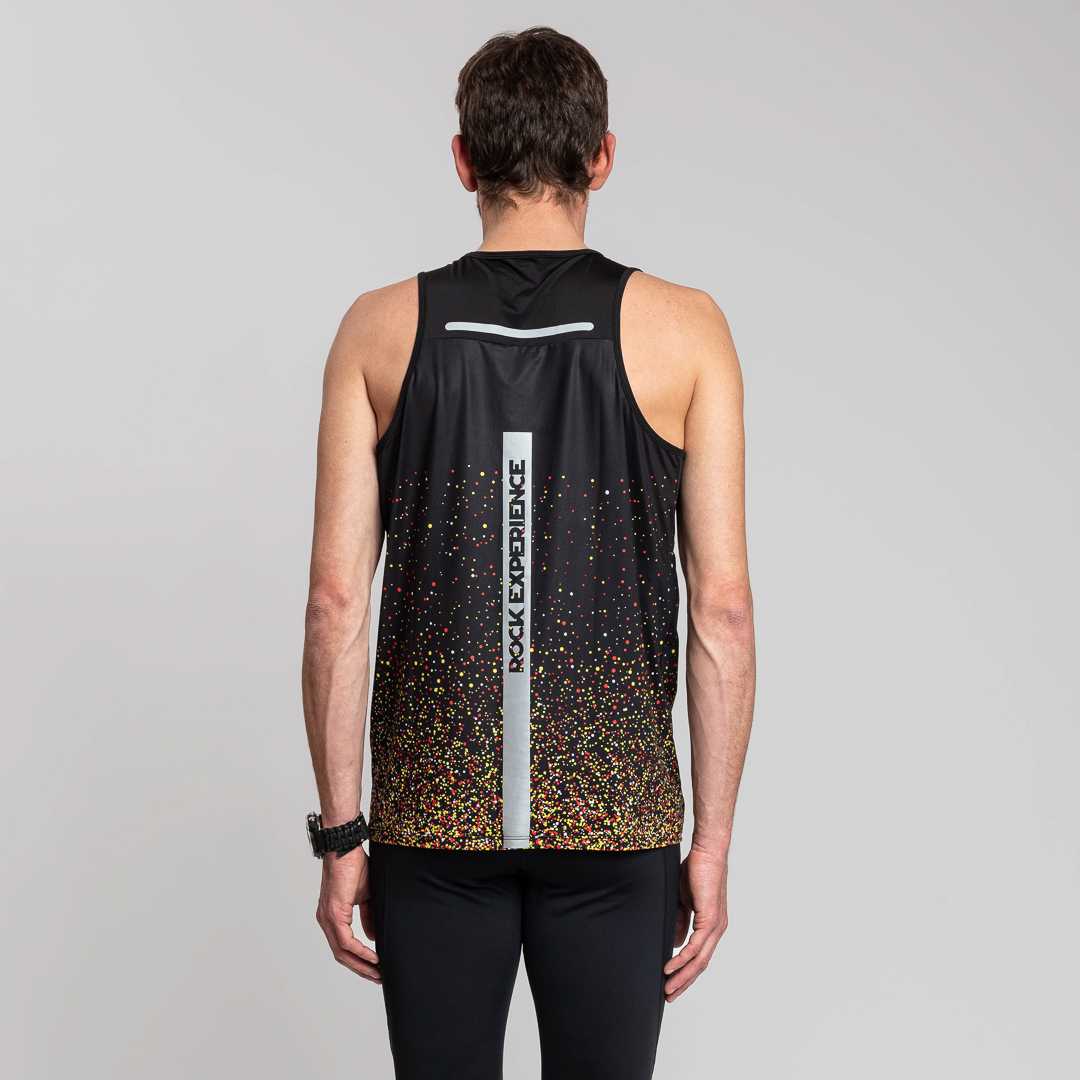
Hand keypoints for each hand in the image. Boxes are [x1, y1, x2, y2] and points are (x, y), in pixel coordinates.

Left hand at [315, 844, 380, 982]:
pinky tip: (373, 957)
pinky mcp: (334, 913)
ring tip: (377, 972)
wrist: (346, 848)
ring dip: (361, 965)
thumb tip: (371, 937)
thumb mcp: (365, 896)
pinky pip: (346, 941)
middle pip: (341, 955)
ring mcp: (328, 918)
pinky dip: (360, 952)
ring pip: (342, 952)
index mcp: (331, 916)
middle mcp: (325, 920)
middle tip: (377, 977)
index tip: (374, 969)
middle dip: (360, 969)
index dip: (357, 961)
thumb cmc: (354, 866)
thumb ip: (367, 917)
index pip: (342, 947)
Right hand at [663, 844, 728, 1001]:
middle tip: (669, 996)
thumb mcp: (683, 900)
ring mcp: (716, 926)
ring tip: (667, 988)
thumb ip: (680, 921)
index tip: (672, 984)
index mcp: (712, 925)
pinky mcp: (711, 919)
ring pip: (699, 960)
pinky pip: (696, 946)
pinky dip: (682, 959)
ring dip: (682, 976)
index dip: (686, 973)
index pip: (699, 957)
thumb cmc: (696, 870)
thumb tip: (675, 943)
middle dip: (684, 983)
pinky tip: (670, 967)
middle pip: (700, 965)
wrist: (707, 852)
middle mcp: (717, 929)